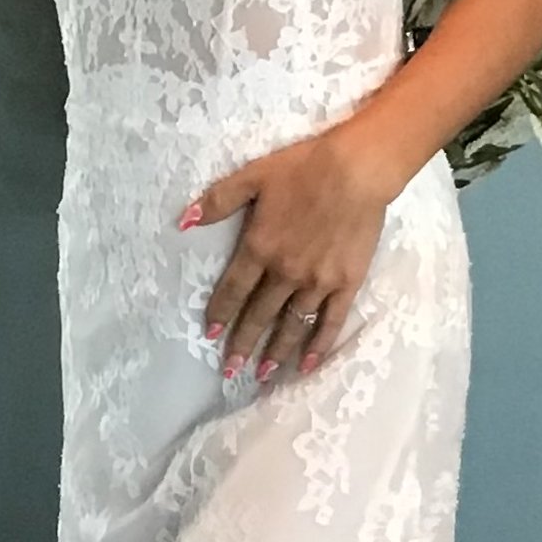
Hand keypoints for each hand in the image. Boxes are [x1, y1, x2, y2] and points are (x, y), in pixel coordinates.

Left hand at [179, 125, 394, 381]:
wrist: (357, 169)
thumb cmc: (304, 168)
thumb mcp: (253, 176)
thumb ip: (218, 201)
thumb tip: (183, 221)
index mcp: (259, 248)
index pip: (233, 290)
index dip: (220, 314)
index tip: (211, 335)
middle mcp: (285, 273)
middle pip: (259, 315)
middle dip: (242, 344)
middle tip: (230, 371)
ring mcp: (317, 283)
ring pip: (291, 326)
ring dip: (275, 352)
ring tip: (262, 373)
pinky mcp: (346, 284)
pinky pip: (330, 323)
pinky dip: (317, 347)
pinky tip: (306, 366)